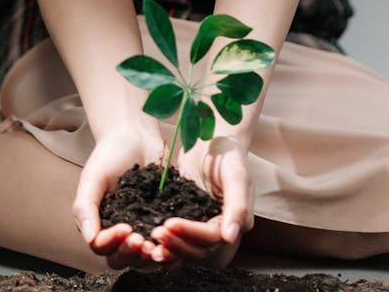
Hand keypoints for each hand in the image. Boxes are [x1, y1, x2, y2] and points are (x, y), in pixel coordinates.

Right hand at [73, 123, 177, 270]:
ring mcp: (143, 226)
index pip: (103, 247)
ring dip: (151, 256)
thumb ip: (86, 207)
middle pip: (123, 258)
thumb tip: (89, 238)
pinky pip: (166, 241)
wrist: (135, 135)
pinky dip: (170, 246)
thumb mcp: (93, 178)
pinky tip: (175, 238)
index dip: (114, 244)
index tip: (125, 229)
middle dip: (132, 254)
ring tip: (158, 246)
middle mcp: (121, 230)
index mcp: (100, 224)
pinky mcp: (163, 219)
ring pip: (145, 256)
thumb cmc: (109, 154)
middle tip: (142, 241)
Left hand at [149, 135, 253, 269]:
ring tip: (151, 243)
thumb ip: (237, 205)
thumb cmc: (228, 153)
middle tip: (156, 234)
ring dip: (170, 249)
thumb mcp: (236, 174)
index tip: (170, 224)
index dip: (191, 234)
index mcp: (236, 223)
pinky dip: (166, 245)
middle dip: (177, 245)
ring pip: (187, 250)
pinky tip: (150, 245)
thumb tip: (230, 237)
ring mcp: (203, 226)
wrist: (212, 137)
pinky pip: (178, 239)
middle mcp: (220, 230)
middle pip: (199, 251)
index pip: (212, 239)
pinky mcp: (188, 220)